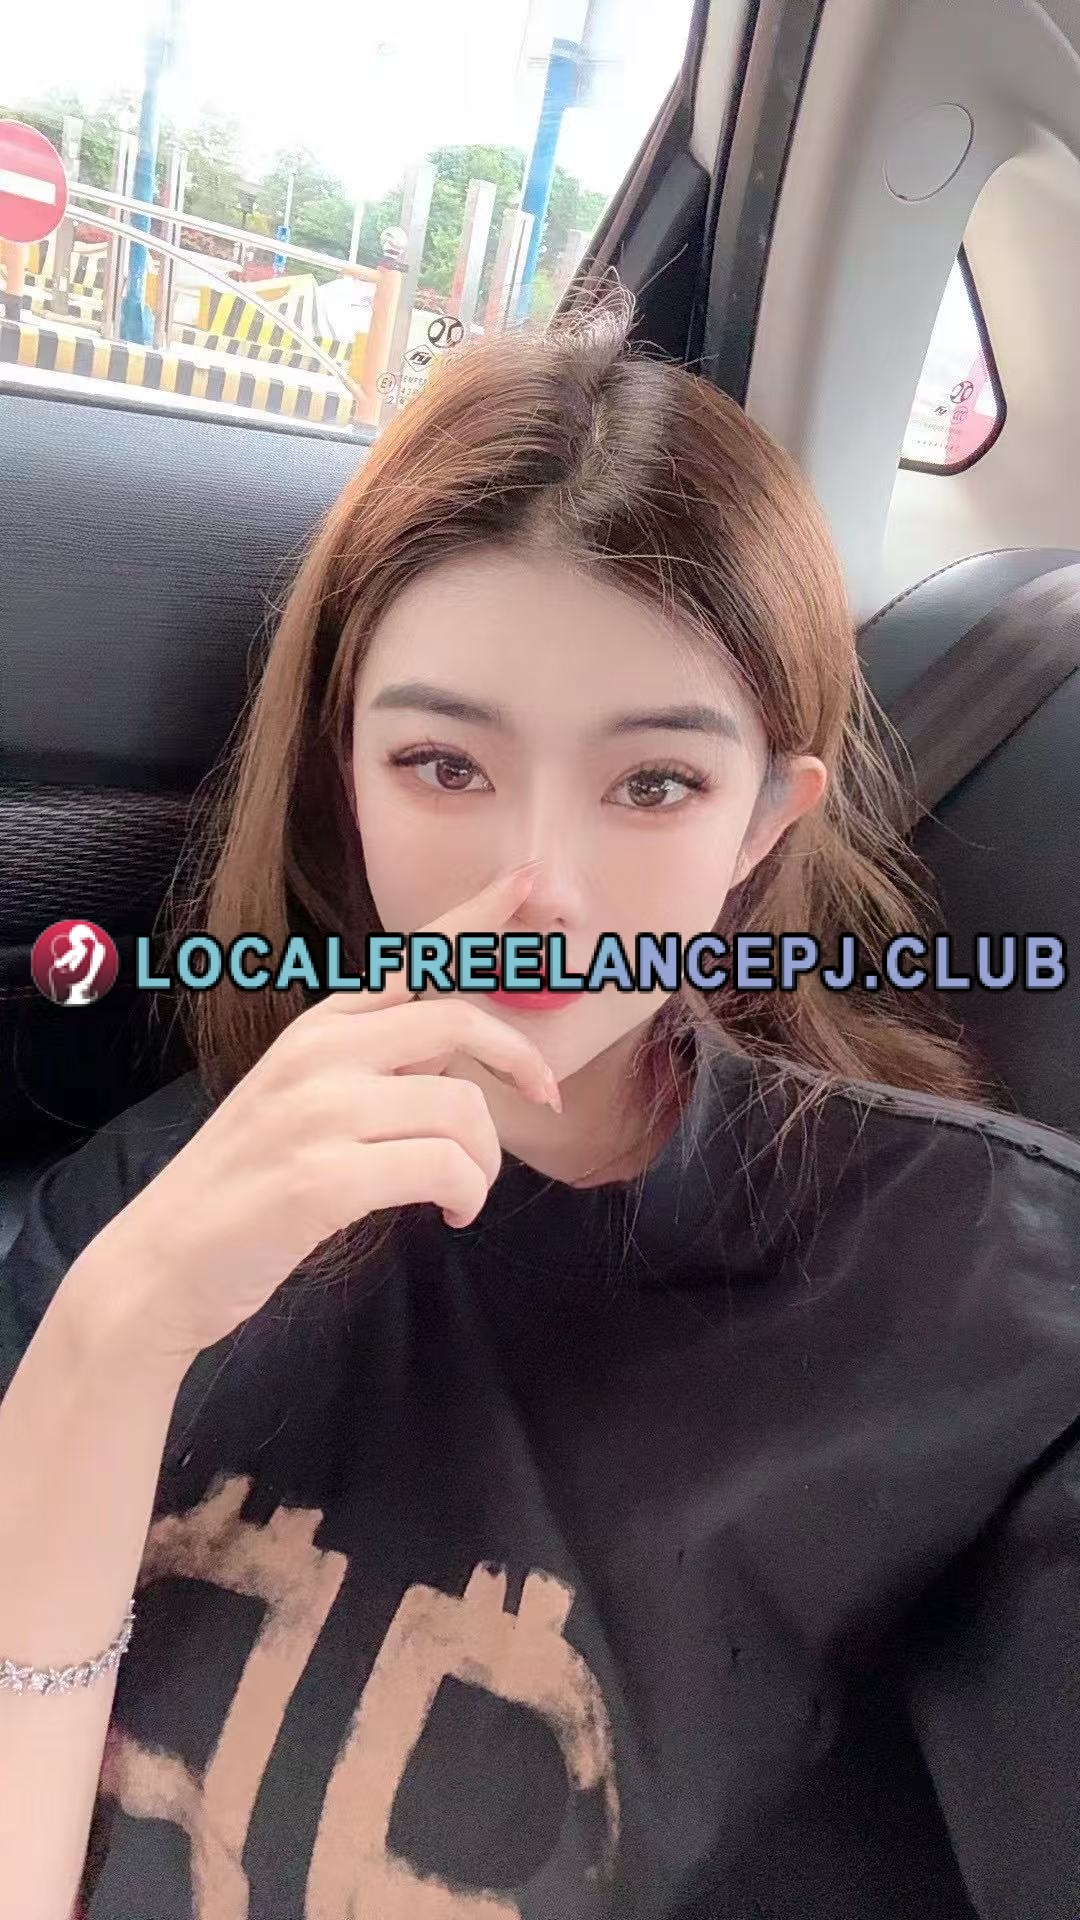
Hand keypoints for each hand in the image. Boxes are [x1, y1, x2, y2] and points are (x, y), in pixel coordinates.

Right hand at [63, 865, 558, 1368]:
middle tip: (546, 1100)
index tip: (529, 878)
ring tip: (465, 1192)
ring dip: (485, 1161)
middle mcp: (319, 1053)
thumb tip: (463, 1045)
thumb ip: (379, 1064)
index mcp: (320, 1028)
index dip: (478, 915)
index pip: (414, 956)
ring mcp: (318, 1112)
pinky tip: (451, 1215)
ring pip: (461, 1107)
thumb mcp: (306, 1099)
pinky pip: (444, 1169)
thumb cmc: (247, 1186)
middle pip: (455, 1018)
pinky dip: (466, 1195)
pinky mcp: (324, 1178)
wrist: (163, 1260)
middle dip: (520, 1059)